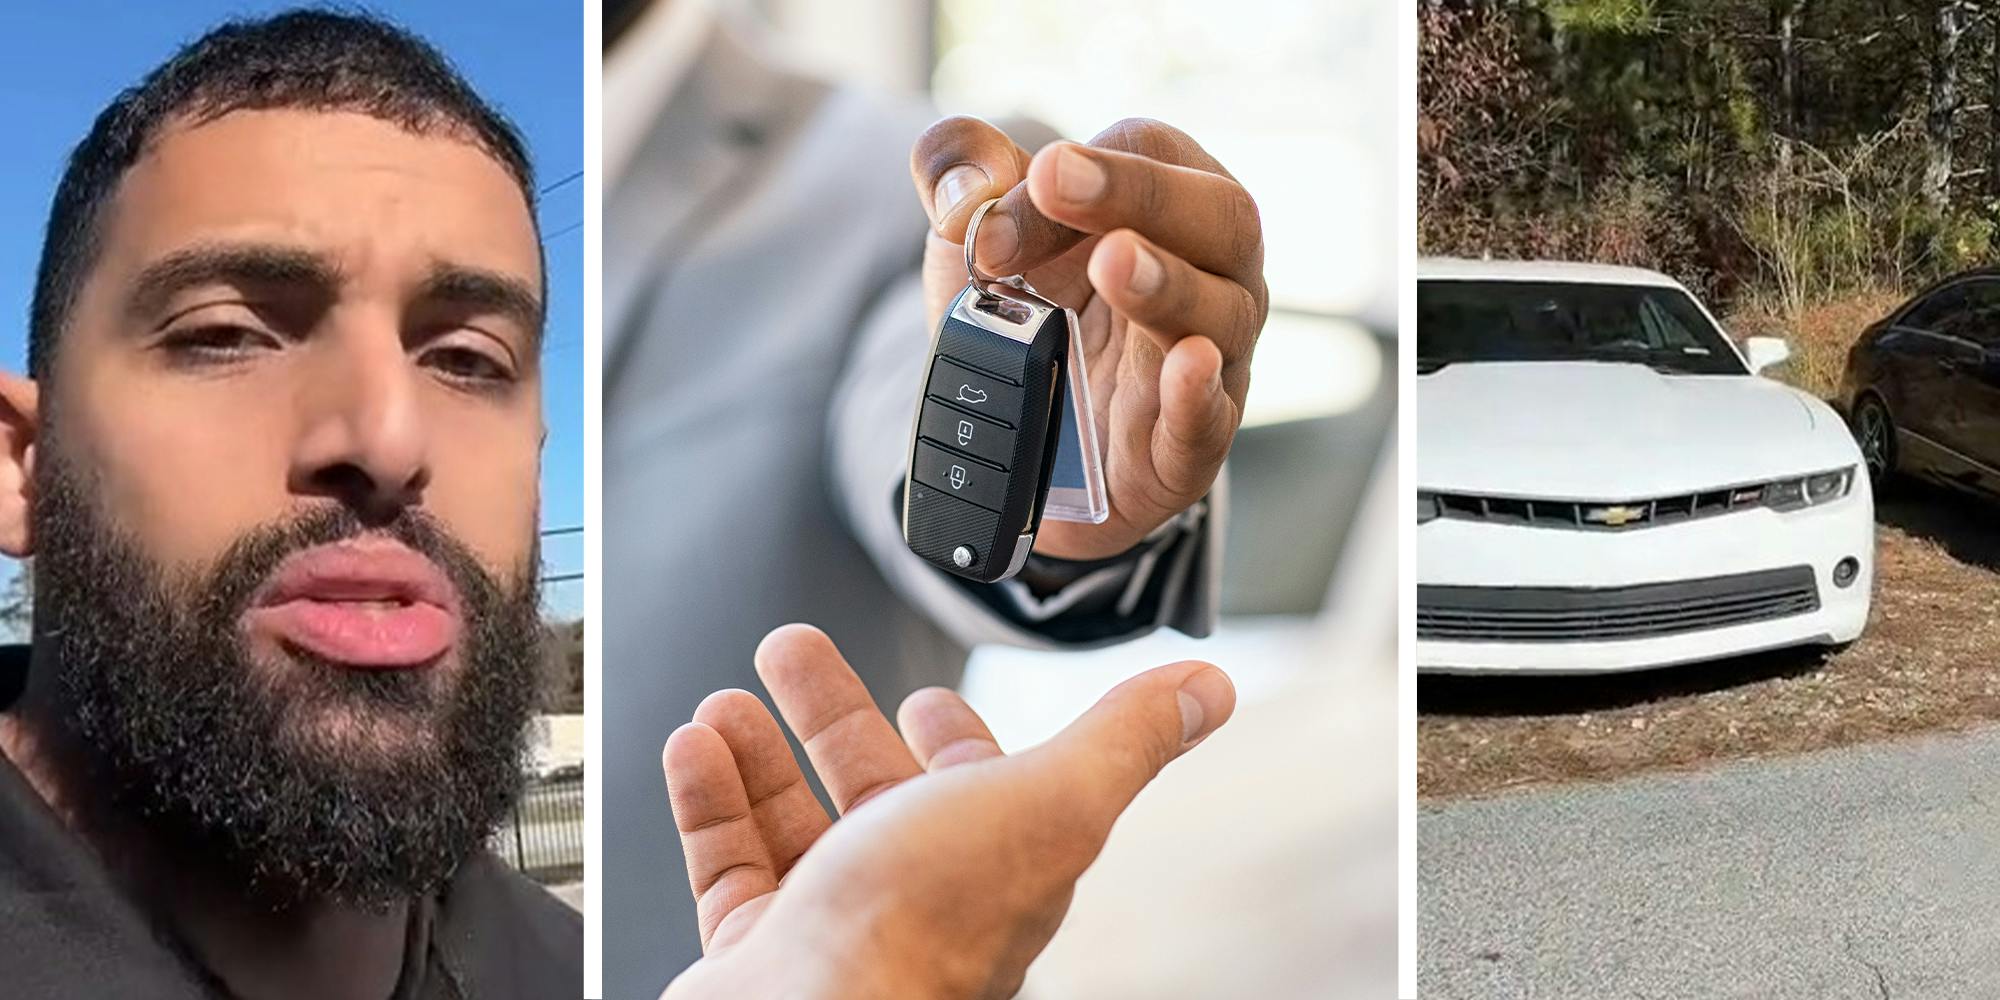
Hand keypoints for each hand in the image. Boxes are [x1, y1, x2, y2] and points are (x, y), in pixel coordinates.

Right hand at [658, 624, 1235, 999]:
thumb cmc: (924, 930)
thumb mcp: (1050, 801)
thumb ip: (1122, 741)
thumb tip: (1205, 691)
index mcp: (993, 865)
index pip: (980, 794)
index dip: (953, 740)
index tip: (924, 698)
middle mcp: (914, 900)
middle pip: (872, 793)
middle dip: (832, 716)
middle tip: (790, 653)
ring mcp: (832, 931)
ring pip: (793, 827)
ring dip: (761, 754)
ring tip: (728, 700)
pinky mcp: (756, 955)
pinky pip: (728, 867)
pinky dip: (710, 802)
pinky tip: (696, 749)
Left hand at [911, 117, 1267, 559]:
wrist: (1021, 429)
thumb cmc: (1027, 308)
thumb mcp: (977, 230)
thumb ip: (958, 173)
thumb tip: (967, 190)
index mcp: (1168, 200)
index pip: (1150, 153)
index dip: (1089, 166)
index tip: (1028, 184)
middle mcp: (1212, 272)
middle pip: (1222, 218)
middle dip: (1141, 195)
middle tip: (1059, 185)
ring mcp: (1214, 360)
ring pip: (1222, 316)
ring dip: (1167, 286)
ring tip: (1112, 265)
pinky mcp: (1190, 445)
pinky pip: (1211, 419)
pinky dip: (1197, 393)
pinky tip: (1186, 364)